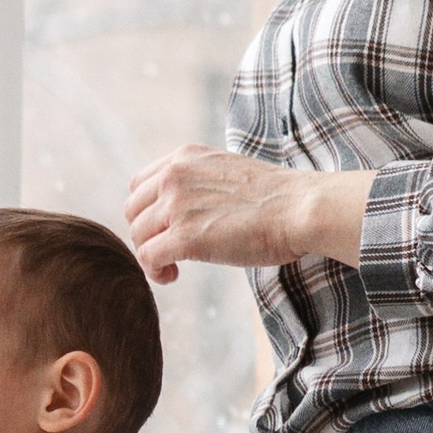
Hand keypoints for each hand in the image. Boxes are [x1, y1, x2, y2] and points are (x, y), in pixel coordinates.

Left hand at [125, 147, 371, 286]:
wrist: (300, 208)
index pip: (139, 184)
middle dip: (146, 235)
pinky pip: (148, 257)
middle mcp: (174, 176)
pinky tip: (172, 276)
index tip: (165, 229)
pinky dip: (155, 272)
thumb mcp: (227, 172)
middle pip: (133, 212)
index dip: (147, 212)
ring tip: (173, 267)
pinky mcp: (184, 237)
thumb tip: (187, 209)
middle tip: (168, 252)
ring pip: (138, 236)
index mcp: (185, 157)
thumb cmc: (277, 197)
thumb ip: (199, 182)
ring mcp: (176, 205)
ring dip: (151, 256)